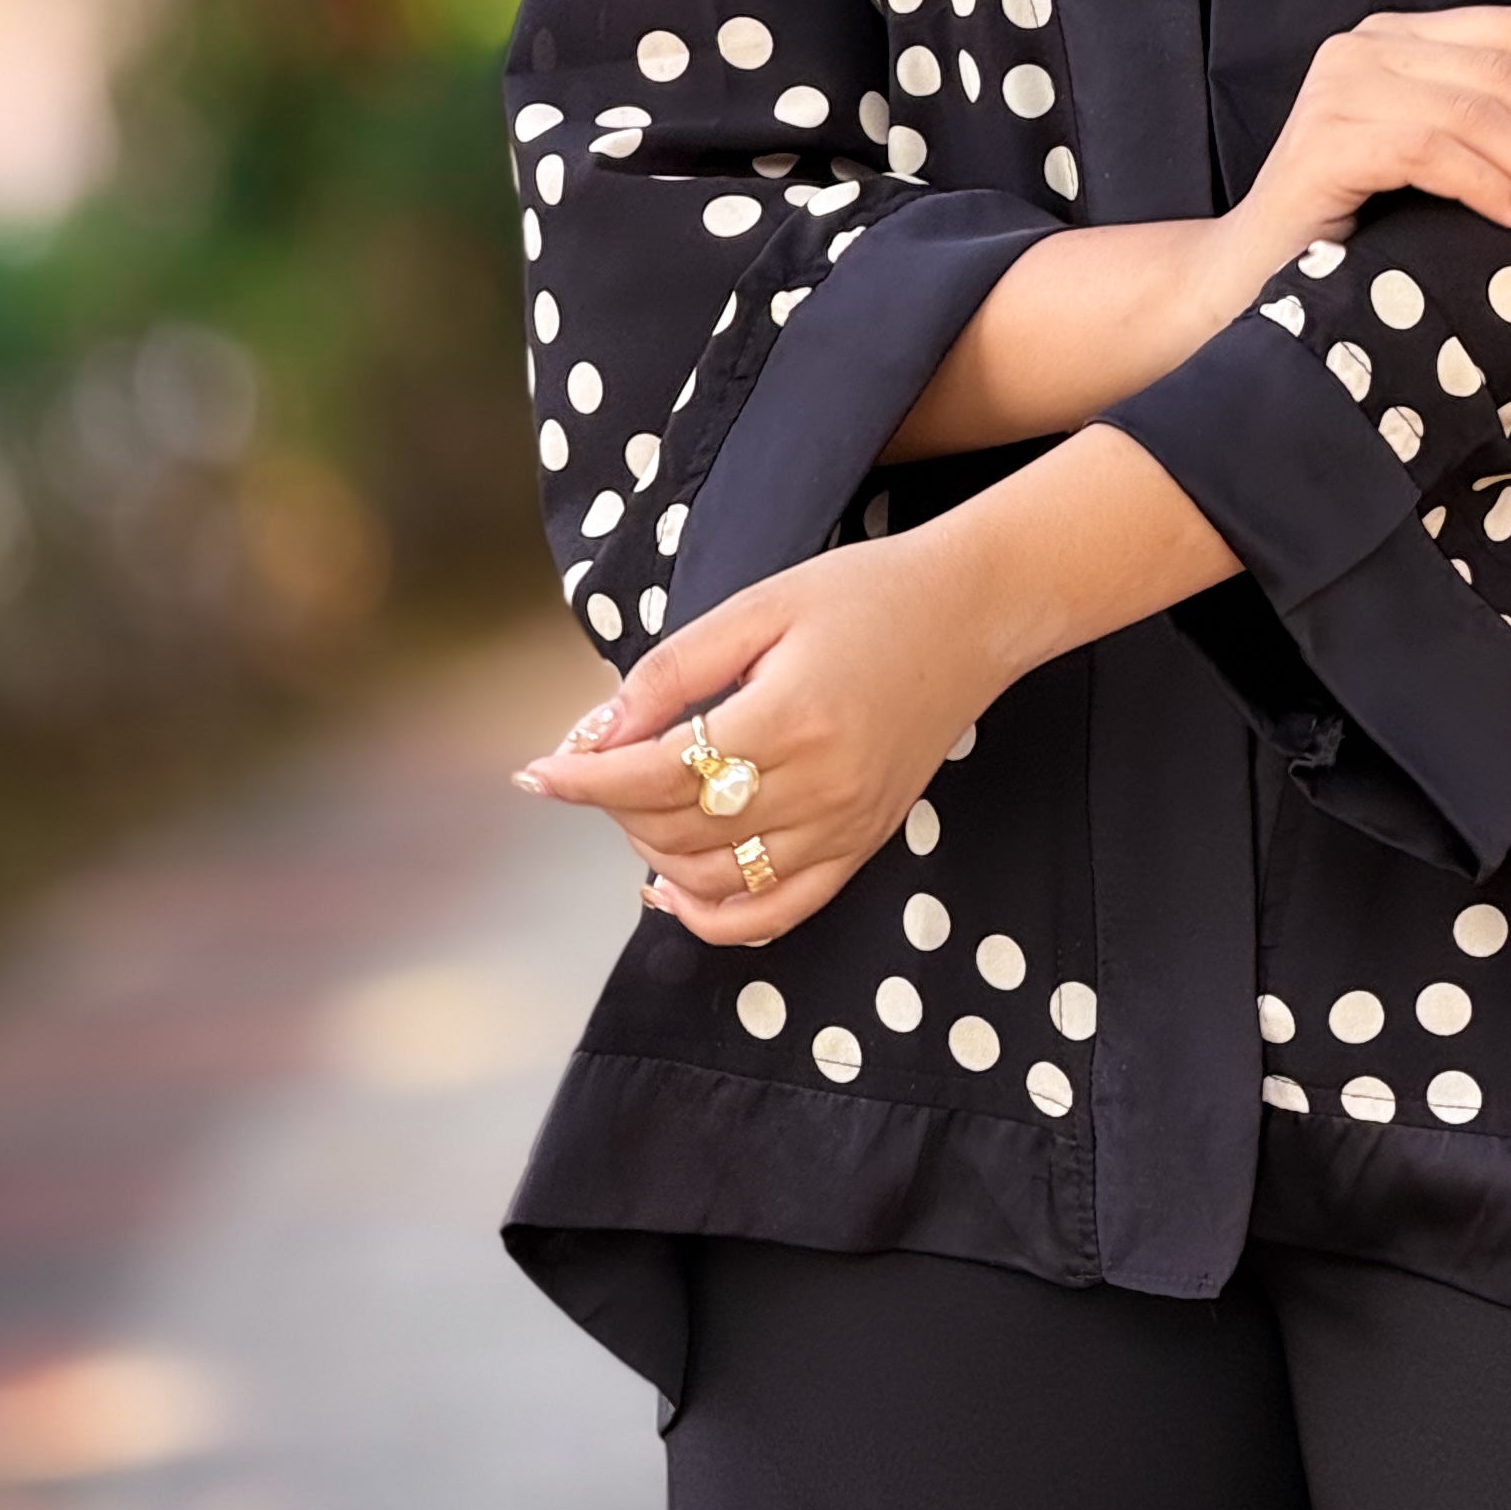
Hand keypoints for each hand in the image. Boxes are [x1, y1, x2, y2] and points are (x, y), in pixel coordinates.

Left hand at [512, 522, 993, 945]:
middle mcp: (820, 788)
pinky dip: (713, 917)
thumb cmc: (865, 593)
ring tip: (635, 805)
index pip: (658, 776)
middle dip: (615, 805)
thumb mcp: (759, 605)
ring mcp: (845, 827)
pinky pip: (777, 912)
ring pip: (715, 881)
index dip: (585, 780)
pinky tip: (671, 886)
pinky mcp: (863, 845)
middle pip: (678, 832)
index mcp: (790, 719)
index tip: (536, 772)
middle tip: (598, 761)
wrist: (974, 612)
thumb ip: (671, 671)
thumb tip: (594, 735)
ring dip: (653, 854)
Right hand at [1226, 1, 1510, 269]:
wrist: (1253, 285)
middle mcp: (1365, 46)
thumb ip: (1495, 93)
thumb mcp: (1442, 152)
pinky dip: (1493, 187)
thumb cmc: (1359, 225)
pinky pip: (1432, 151)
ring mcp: (1338, 89)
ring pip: (1477, 110)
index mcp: (1400, 37)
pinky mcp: (1324, 143)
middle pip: (1505, 69)